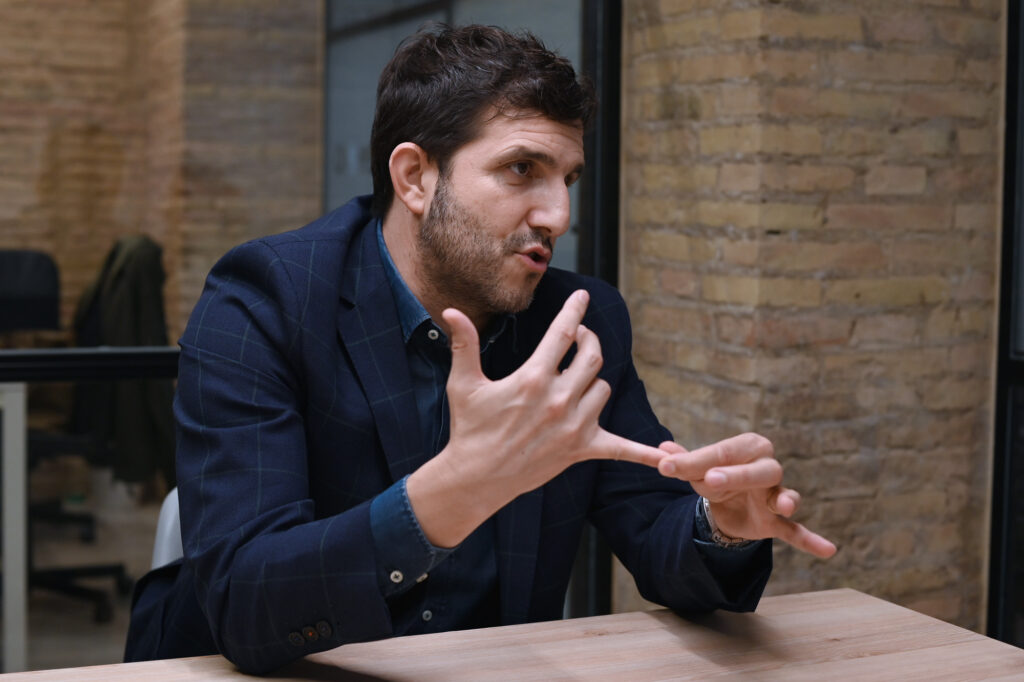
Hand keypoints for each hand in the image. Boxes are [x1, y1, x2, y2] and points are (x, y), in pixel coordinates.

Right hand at [406, 289, 666, 546]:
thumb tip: (451, 311)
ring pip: (603, 389)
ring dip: (593, 382)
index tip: (582, 297)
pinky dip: (645, 453)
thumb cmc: (469, 428)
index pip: (562, 334)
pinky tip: (670, 458)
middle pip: (592, 356)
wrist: (476, 477)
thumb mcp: (464, 383)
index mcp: (533, 378)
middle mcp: (559, 399)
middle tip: (580, 338)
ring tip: (575, 382)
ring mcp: (574, 425)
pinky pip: (622, 448)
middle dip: (589, 341)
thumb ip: (464, 344)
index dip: (574, 311)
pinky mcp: (582, 449)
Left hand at [657, 434, 836, 558]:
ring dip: (783, 500)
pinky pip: (796, 532)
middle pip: (756, 470)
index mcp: (746, 446)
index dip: (692, 461)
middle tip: (710, 479)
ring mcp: (775, 495)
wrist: (729, 502)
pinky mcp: (776, 522)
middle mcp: (766, 467)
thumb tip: (662, 449)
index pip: (720, 452)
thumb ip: (683, 462)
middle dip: (735, 474)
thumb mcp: (696, 469)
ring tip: (783, 505)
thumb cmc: (716, 476)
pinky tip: (828, 550)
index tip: (665, 466)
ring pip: (782, 495)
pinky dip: (811, 540)